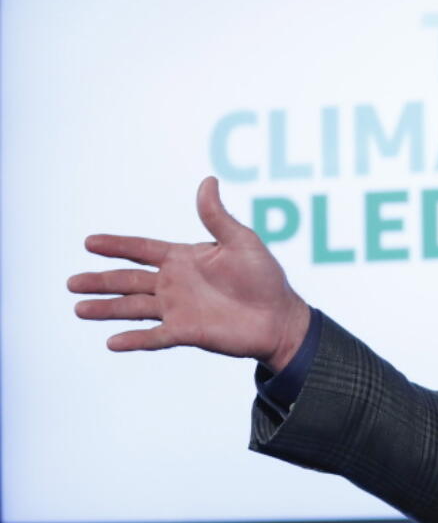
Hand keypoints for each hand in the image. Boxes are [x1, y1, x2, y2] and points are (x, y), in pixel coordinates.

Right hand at [67, 177, 309, 372]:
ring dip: (107, 308)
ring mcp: (178, 308)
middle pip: (129, 280)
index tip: (90, 242)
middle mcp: (175, 283)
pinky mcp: (186, 332)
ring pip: (133, 307)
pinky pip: (154, 336)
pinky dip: (134, 339)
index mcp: (185, 258)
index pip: (143, 249)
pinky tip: (113, 342)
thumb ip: (217, 216)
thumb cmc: (265, 277)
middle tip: (72, 282)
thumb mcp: (242, 241)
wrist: (280, 317)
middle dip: (101, 280)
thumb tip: (208, 181)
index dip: (117, 245)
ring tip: (79, 308)